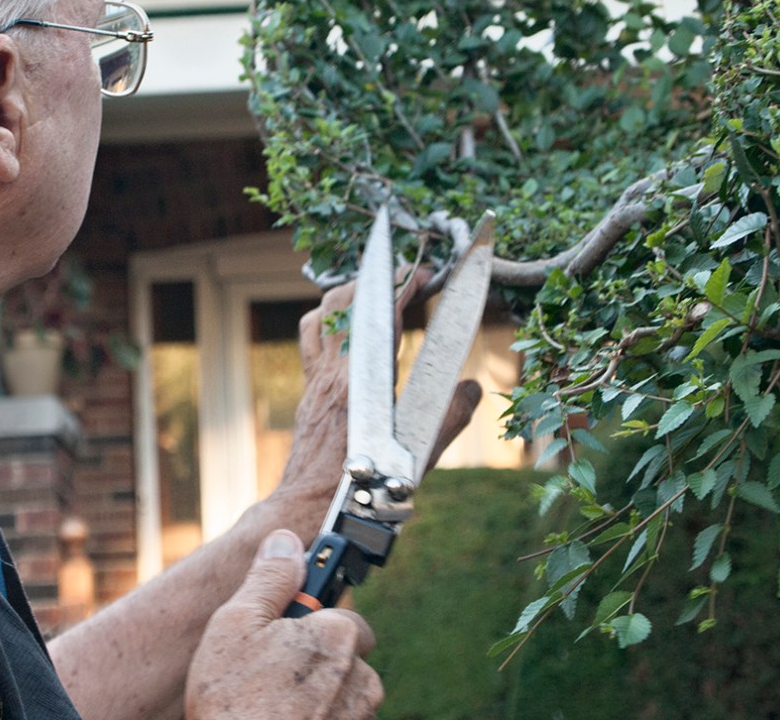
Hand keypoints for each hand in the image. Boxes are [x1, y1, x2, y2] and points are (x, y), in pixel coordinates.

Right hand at [185, 530, 382, 719]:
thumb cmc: (234, 701)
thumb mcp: (236, 624)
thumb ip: (268, 578)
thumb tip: (287, 540)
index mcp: (339, 634)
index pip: (338, 611)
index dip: (304, 620)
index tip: (280, 630)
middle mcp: (361, 676)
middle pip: (342, 653)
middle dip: (312, 658)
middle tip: (266, 670)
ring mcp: (359, 717)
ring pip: (342, 691)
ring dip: (315, 693)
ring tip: (268, 703)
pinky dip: (316, 719)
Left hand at [267, 267, 482, 539]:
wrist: (316, 508)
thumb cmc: (370, 488)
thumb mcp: (423, 452)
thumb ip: (452, 413)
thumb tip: (471, 387)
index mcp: (363, 382)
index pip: (381, 312)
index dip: (403, 284)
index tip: (423, 272)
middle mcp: (334, 374)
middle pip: (344, 302)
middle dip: (376, 279)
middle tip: (403, 276)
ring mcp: (316, 380)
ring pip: (321, 317)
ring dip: (346, 295)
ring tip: (372, 290)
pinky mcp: (308, 391)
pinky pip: (313, 340)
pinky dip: (329, 322)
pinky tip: (347, 328)